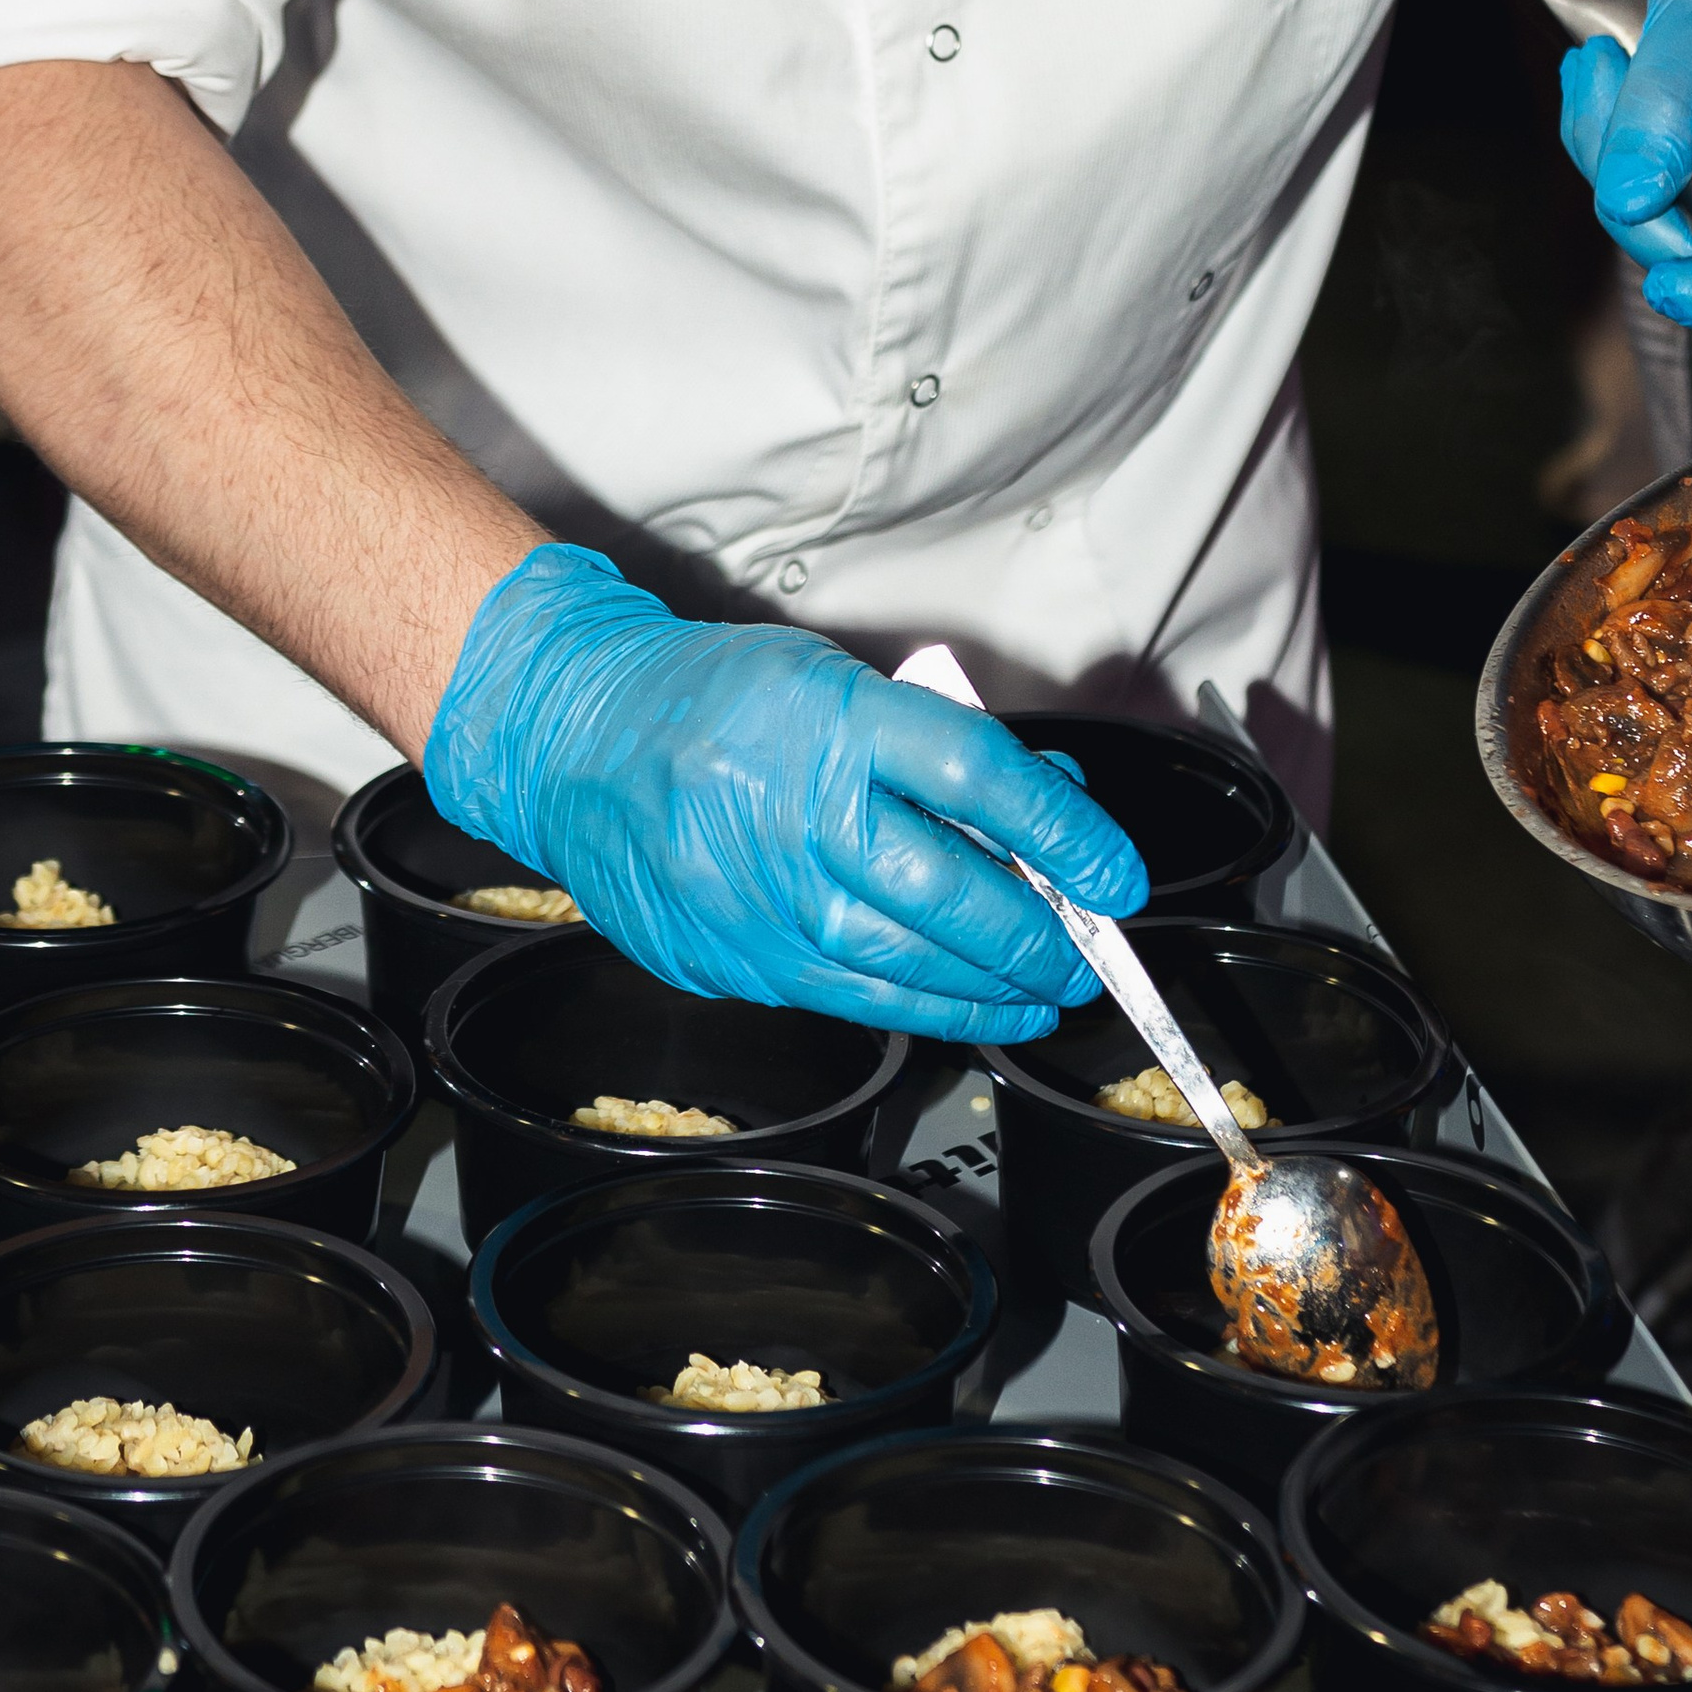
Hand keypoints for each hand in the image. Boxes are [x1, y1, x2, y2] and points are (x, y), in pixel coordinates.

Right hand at [423, 544, 1147, 1038]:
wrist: (577, 742)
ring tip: (1046, 988)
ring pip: (907, 961)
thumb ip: (936, 749)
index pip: (978, 779)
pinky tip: (973, 1007)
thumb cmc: (715, 701)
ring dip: (996, 985)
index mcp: (832, 721)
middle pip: (951, 891)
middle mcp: (796, 814)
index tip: (1114, 872)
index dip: (1064, 834)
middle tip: (1089, 949)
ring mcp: (759, 896)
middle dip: (1040, 934)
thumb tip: (1046, 812)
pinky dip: (928, 1008)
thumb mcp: (832, 683)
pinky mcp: (733, 957)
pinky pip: (852, 995)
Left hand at [1556, 0, 1691, 339]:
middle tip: (1606, 82)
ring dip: (1612, 146)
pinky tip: (1613, 73)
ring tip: (1606, 61)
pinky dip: (1616, 133)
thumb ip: (1668, 104)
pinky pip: (1653, 179)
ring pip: (1667, 214)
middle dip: (1637, 184)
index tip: (1666, 274)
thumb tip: (1632, 195)